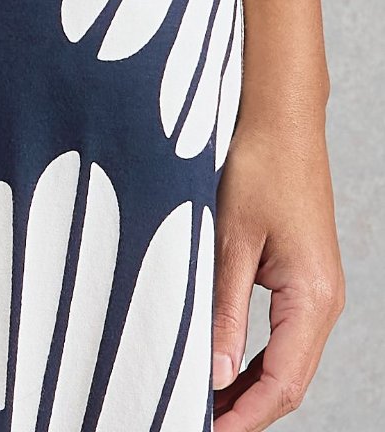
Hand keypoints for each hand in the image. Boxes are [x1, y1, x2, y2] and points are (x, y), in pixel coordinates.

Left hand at [211, 111, 344, 427]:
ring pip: (285, 361)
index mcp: (312, 298)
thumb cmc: (257, 165)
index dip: (244, 415)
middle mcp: (322, 301)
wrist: (280, 115)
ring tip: (202, 403)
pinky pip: (281, 335)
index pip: (282, 383)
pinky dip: (252, 357)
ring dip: (247, 386)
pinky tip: (220, 364)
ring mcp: (315, 291)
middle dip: (245, 409)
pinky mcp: (301, 276)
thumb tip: (213, 374)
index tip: (204, 429)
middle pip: (288, 382)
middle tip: (193, 420)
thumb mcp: (231, 238)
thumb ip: (223, 308)